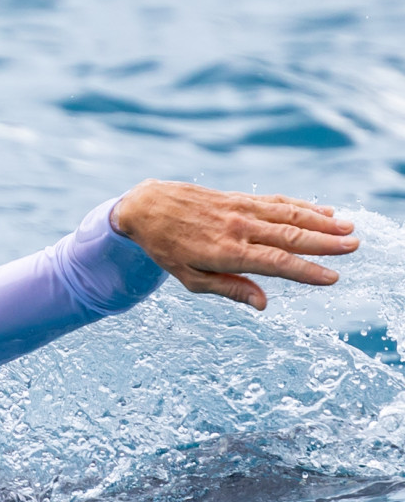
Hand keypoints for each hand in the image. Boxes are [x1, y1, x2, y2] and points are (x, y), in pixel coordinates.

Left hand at [111, 179, 358, 310]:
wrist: (147, 207)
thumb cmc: (167, 249)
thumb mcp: (190, 278)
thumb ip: (230, 288)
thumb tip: (262, 304)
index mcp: (226, 252)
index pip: (276, 263)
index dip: (306, 271)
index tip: (332, 278)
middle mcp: (238, 228)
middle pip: (290, 236)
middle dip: (325, 242)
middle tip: (354, 247)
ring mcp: (240, 210)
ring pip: (289, 215)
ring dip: (321, 221)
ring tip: (348, 228)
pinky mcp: (239, 198)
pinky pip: (276, 202)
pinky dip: (302, 206)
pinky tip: (323, 210)